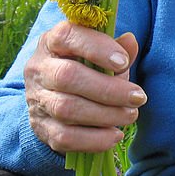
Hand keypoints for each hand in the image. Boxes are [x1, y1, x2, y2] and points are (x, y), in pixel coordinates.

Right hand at [24, 22, 146, 153]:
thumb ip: (117, 48)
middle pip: (67, 76)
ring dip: (106, 114)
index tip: (124, 62)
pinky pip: (64, 137)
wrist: (54, 100)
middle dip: (109, 89)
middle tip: (138, 97)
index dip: (96, 48)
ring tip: (130, 115)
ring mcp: (37, 100)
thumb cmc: (85, 69)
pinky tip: (115, 136)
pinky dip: (94, 139)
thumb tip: (130, 41)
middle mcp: (39, 68)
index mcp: (52, 42)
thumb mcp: (99, 54)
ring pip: (66, 108)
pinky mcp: (41, 128)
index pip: (67, 36)